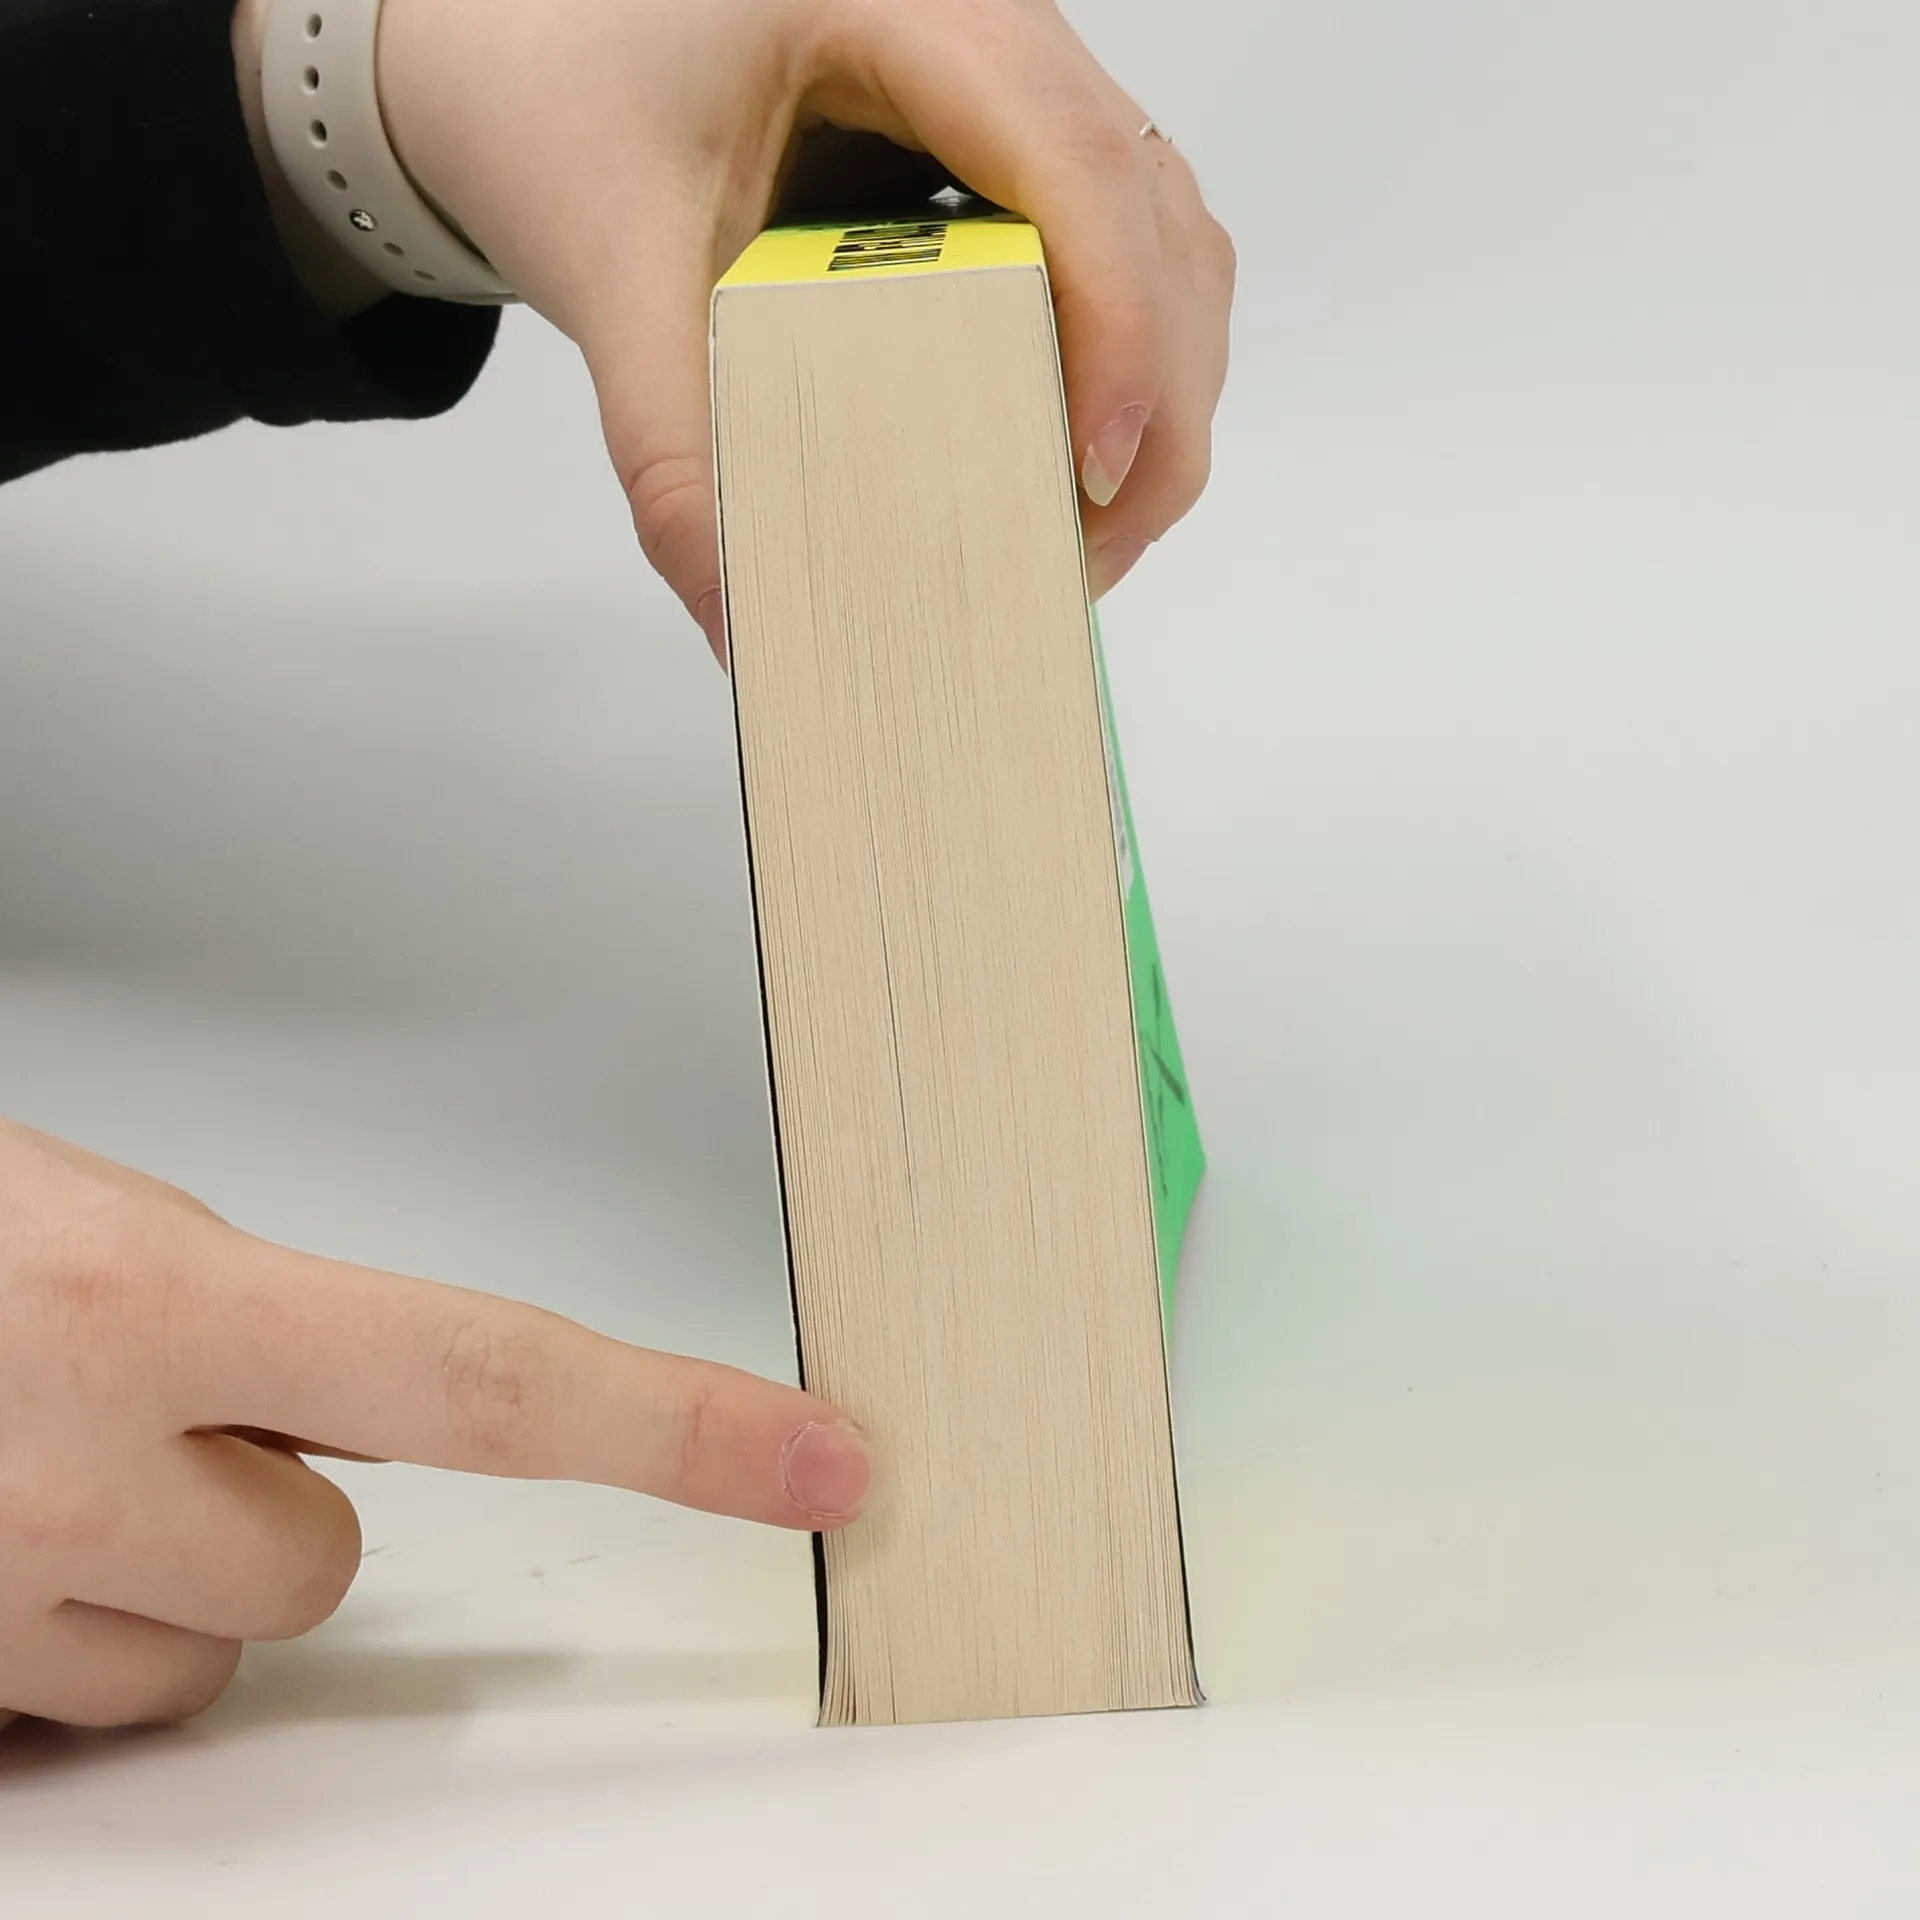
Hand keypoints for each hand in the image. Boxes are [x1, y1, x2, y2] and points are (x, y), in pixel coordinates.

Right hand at [0, 1120, 868, 1731]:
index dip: (682, 1425)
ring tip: (17, 1457)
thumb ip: (234, 1319)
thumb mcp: (79, 1227)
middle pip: (318, 1568)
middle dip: (261, 1504)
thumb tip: (366, 1402)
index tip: (824, 1459)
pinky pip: (68, 1708)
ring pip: (196, 1655)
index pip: (499, 1374)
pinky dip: (45, 1638)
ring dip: (144, 1576)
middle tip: (131, 1405)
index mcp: (149, 1292)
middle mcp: (69, 1458)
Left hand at [367, 0, 1233, 652]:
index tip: (1087, 477)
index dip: (1118, 330)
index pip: (1080, 169)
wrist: (531, 50)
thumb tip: (741, 619)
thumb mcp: (611, 268)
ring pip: (1167, 245)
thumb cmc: (566, 103)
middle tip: (1081, 556)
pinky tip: (1056, 464)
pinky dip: (1118, 372)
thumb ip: (671, 446)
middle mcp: (1001, 38)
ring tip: (1073, 532)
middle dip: (1151, 408)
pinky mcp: (1015, 157)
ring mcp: (1024, 95)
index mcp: (914, 11)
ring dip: (1150, 400)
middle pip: (1157, 223)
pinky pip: (1124, 258)